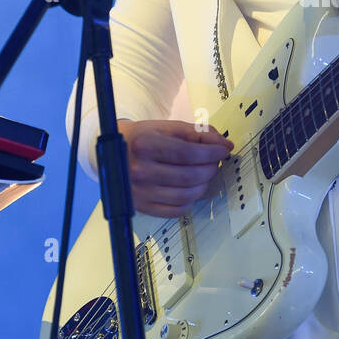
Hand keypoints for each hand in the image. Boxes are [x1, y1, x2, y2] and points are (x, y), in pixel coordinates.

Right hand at [117, 119, 233, 216]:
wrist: (112, 153)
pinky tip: (191, 189)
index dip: (212, 153)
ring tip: (204, 175)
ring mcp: (139, 192)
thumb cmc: (144, 137)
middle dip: (210, 169)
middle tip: (215, 163)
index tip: (223, 150)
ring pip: (186, 196)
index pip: (188, 153)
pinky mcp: (141, 207)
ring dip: (203, 185)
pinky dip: (190, 200)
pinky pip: (176, 210)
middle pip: (189, 176)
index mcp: (144, 145)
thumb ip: (198, 134)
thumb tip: (225, 145)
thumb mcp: (168, 128)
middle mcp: (139, 170)